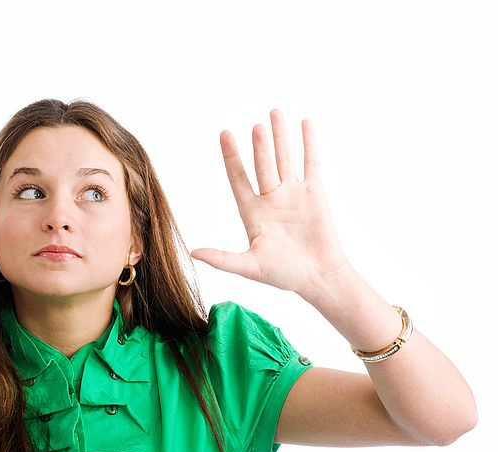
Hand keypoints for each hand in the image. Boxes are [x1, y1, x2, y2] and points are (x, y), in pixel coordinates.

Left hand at [190, 109, 349, 298]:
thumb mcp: (249, 267)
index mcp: (252, 213)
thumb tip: (193, 253)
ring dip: (280, 136)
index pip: (238, 178)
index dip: (231, 157)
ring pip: (284, 158)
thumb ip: (222, 259)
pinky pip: (311, 163)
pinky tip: (304, 124)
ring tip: (274, 112)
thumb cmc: (283, 275)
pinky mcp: (315, 194)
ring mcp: (292, 194)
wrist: (318, 278)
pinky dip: (309, 144)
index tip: (224, 134)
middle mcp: (270, 199)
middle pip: (262, 164)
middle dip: (259, 144)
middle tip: (256, 124)